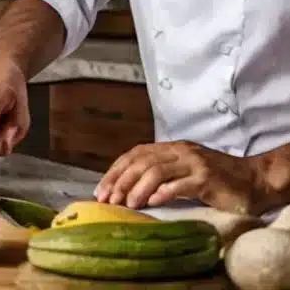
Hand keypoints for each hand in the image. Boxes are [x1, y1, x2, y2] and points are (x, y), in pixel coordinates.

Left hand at [94, 141, 260, 214]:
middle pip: (142, 161)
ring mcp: (194, 163)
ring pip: (157, 171)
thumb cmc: (215, 179)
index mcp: (171, 147)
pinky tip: (152, 202)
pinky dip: (164, 192)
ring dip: (138, 188)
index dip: (116, 170)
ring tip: (126, 204)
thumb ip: (161, 174)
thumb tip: (128, 190)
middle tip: (108, 199)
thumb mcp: (184, 170)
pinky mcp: (207, 179)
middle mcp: (180, 151)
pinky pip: (181, 184)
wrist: (252, 179)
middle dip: (121, 180)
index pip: (135, 154)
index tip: (101, 189)